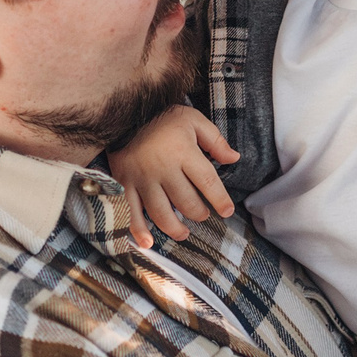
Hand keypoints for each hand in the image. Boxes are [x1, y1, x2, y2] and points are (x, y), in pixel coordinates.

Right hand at [109, 105, 239, 249]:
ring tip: (184, 232)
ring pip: (161, 213)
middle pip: (186, 202)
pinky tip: (148, 243)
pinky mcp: (123, 183)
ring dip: (175, 228)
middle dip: (199, 213)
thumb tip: (234, 159)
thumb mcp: (193, 119)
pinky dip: (138, 231)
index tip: (227, 211)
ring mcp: (142, 179)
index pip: (208, 182)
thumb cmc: (162, 117)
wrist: (122, 113)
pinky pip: (130, 212)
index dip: (220, 200)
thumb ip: (215, 140)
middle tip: (202, 214)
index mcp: (183, 152)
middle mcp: (163, 169)